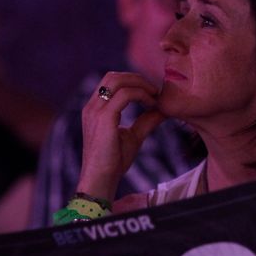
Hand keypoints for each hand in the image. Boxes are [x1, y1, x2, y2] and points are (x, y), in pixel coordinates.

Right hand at [76, 72, 165, 200]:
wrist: (102, 180)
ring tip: (155, 96)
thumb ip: (146, 120)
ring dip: (140, 84)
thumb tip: (163, 109)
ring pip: (118, 80)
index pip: (111, 81)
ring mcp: (96, 111)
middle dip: (137, 78)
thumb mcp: (134, 136)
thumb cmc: (114, 161)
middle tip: (155, 90)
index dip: (133, 82)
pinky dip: (142, 95)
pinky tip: (152, 105)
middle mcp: (92, 106)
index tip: (152, 93)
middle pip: (113, 76)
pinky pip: (125, 95)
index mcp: (95, 109)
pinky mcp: (104, 118)